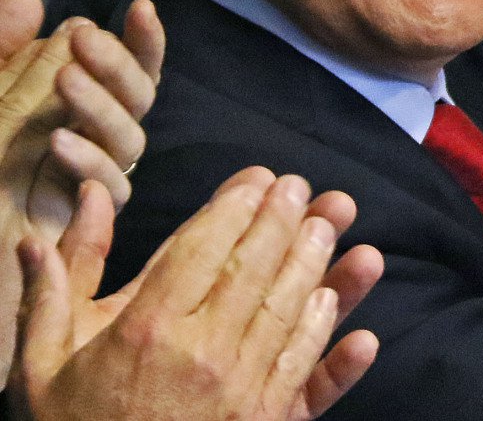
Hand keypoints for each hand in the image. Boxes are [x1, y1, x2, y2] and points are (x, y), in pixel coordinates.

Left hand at [0, 0, 164, 382]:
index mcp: (71, 103)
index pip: (125, 69)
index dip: (140, 42)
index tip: (142, 7)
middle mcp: (88, 137)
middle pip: (137, 98)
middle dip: (119, 63)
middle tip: (83, 39)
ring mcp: (84, 180)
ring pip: (129, 140)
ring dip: (103, 106)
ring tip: (66, 81)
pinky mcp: (77, 223)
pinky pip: (106, 190)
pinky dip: (89, 162)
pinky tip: (59, 144)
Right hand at [11, 168, 381, 420]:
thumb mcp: (44, 356)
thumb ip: (64, 274)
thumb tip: (88, 196)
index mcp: (148, 329)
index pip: (203, 249)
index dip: (235, 207)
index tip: (259, 177)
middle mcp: (201, 355)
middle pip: (253, 271)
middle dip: (281, 221)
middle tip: (299, 186)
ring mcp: (239, 394)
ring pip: (287, 313)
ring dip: (313, 264)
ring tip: (329, 224)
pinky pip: (304, 375)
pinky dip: (330, 341)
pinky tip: (348, 313)